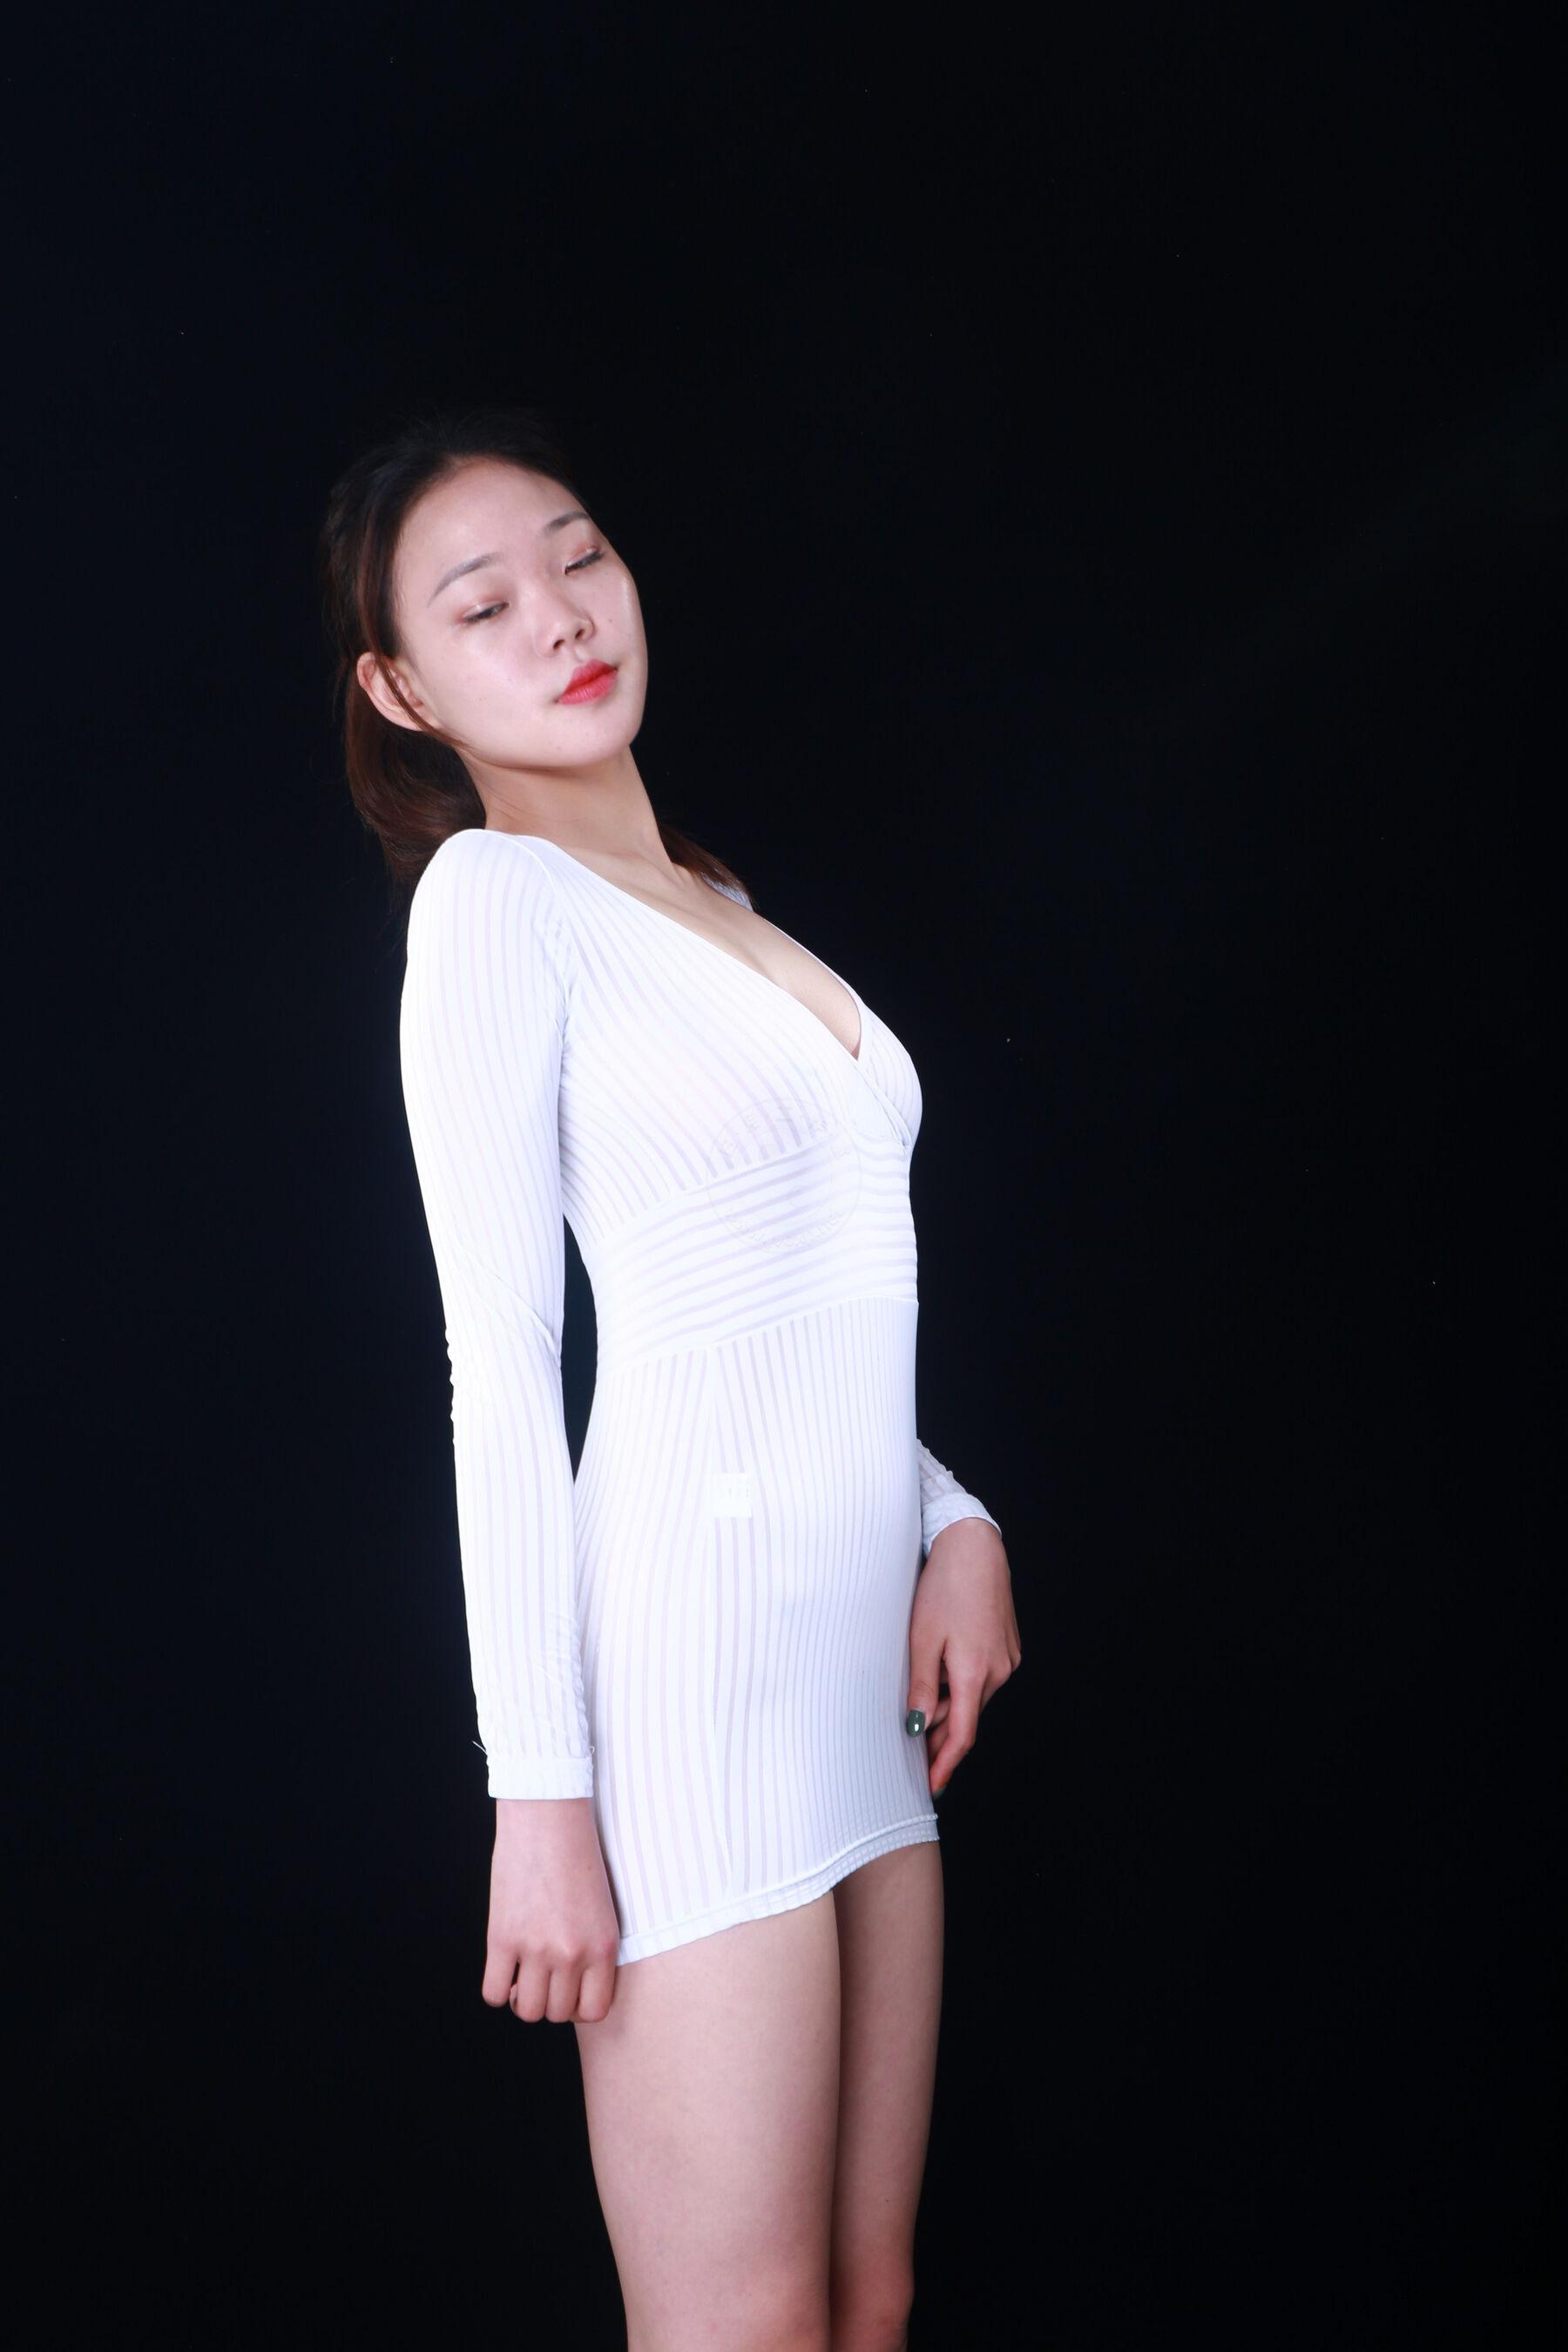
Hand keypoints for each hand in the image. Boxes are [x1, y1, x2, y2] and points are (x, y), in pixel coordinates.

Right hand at [483, 1797, 622, 2023]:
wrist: (548, 1813)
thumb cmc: (577, 1853)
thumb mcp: (602, 1907)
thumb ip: (592, 1949)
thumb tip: (570, 1989)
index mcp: (604, 1946)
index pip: (594, 2011)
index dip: (578, 2006)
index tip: (569, 1989)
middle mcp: (572, 1953)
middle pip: (557, 2013)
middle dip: (550, 2000)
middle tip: (544, 1976)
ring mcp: (535, 1948)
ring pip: (527, 2010)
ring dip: (523, 1998)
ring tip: (524, 1973)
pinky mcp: (502, 1937)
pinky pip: (494, 1993)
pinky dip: (498, 1988)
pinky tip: (504, 1967)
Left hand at [906, 1520, 1021, 1796]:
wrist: (973, 1547)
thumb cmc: (943, 1588)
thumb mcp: (922, 1639)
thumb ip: (921, 1687)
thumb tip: (917, 1727)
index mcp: (975, 1674)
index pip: (962, 1736)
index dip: (945, 1765)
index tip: (931, 1787)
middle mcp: (999, 1672)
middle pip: (965, 1717)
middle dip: (939, 1733)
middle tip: (911, 1747)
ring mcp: (1007, 1659)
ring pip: (973, 1696)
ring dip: (949, 1703)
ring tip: (920, 1693)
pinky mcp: (1008, 1646)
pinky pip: (982, 1677)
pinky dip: (961, 1683)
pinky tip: (942, 1667)